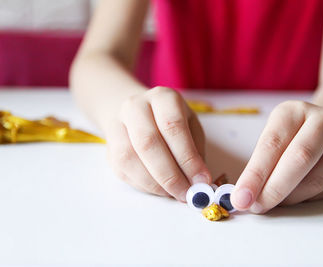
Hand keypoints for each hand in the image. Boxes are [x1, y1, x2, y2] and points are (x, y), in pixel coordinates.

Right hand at [105, 86, 210, 201]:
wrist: (136, 113)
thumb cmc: (170, 121)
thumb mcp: (190, 126)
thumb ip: (196, 151)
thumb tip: (200, 181)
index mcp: (162, 97)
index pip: (173, 126)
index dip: (187, 158)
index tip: (201, 180)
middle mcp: (136, 106)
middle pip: (148, 142)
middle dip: (170, 175)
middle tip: (186, 193)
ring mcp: (117, 125)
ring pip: (129, 158)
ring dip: (154, 183)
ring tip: (174, 193)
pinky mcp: (109, 147)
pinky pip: (122, 170)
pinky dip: (143, 185)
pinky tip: (159, 189)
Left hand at [231, 101, 322, 212]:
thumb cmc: (290, 136)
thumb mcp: (271, 138)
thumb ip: (259, 165)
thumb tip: (244, 197)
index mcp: (293, 111)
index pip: (272, 144)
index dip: (255, 174)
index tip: (241, 197)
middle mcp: (322, 121)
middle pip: (299, 158)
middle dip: (274, 188)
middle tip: (256, 207)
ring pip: (316, 179)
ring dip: (289, 198)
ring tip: (272, 203)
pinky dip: (305, 199)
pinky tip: (292, 197)